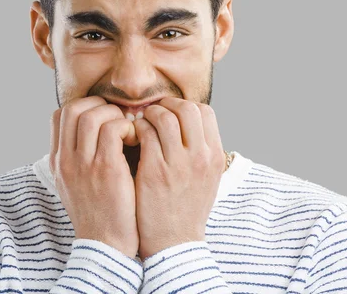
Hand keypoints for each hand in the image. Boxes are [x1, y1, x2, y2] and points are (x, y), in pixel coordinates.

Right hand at [49, 96, 139, 257]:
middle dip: (98, 105)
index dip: (83, 108)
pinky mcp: (106, 169)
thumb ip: (78, 159)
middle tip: (117, 117)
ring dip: (114, 115)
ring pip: (92, 115)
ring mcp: (83, 164)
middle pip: (73, 109)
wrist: (105, 246)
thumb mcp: (75, 186)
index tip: (102, 117)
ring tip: (128, 129)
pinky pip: (113, 130)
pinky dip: (127, 127)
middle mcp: (66, 160)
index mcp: (58, 162)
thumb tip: (91, 134)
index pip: (59, 116)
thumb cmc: (98, 215)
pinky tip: (136, 139)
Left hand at [132, 98, 225, 260]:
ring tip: (141, 123)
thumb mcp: (207, 179)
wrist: (174, 243)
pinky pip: (145, 134)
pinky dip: (137, 129)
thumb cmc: (187, 210)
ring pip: (164, 117)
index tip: (171, 112)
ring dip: (149, 115)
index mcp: (214, 156)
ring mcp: (178, 164)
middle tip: (154, 112)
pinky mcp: (155, 172)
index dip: (185, 106)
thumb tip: (189, 124)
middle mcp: (200, 157)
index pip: (205, 111)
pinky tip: (132, 136)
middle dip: (167, 104)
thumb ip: (201, 151)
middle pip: (187, 108)